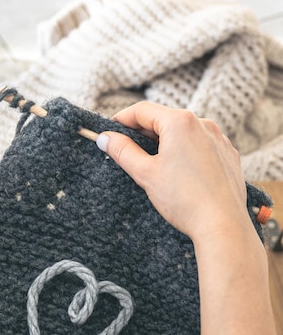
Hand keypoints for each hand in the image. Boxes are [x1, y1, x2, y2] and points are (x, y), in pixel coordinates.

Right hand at [96, 102, 250, 242]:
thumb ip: (123, 152)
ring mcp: (219, 139)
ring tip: (153, 164)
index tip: (110, 131)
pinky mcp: (228, 155)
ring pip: (184, 133)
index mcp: (180, 122)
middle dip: (143, 132)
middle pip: (164, 120)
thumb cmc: (184, 200)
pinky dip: (186, 152)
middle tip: (126, 149)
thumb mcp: (146, 174)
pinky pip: (201, 146)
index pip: (142, 110)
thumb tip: (105, 138)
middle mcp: (203, 124)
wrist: (222, 224)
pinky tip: (180, 173)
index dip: (122, 119)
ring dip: (166, 142)